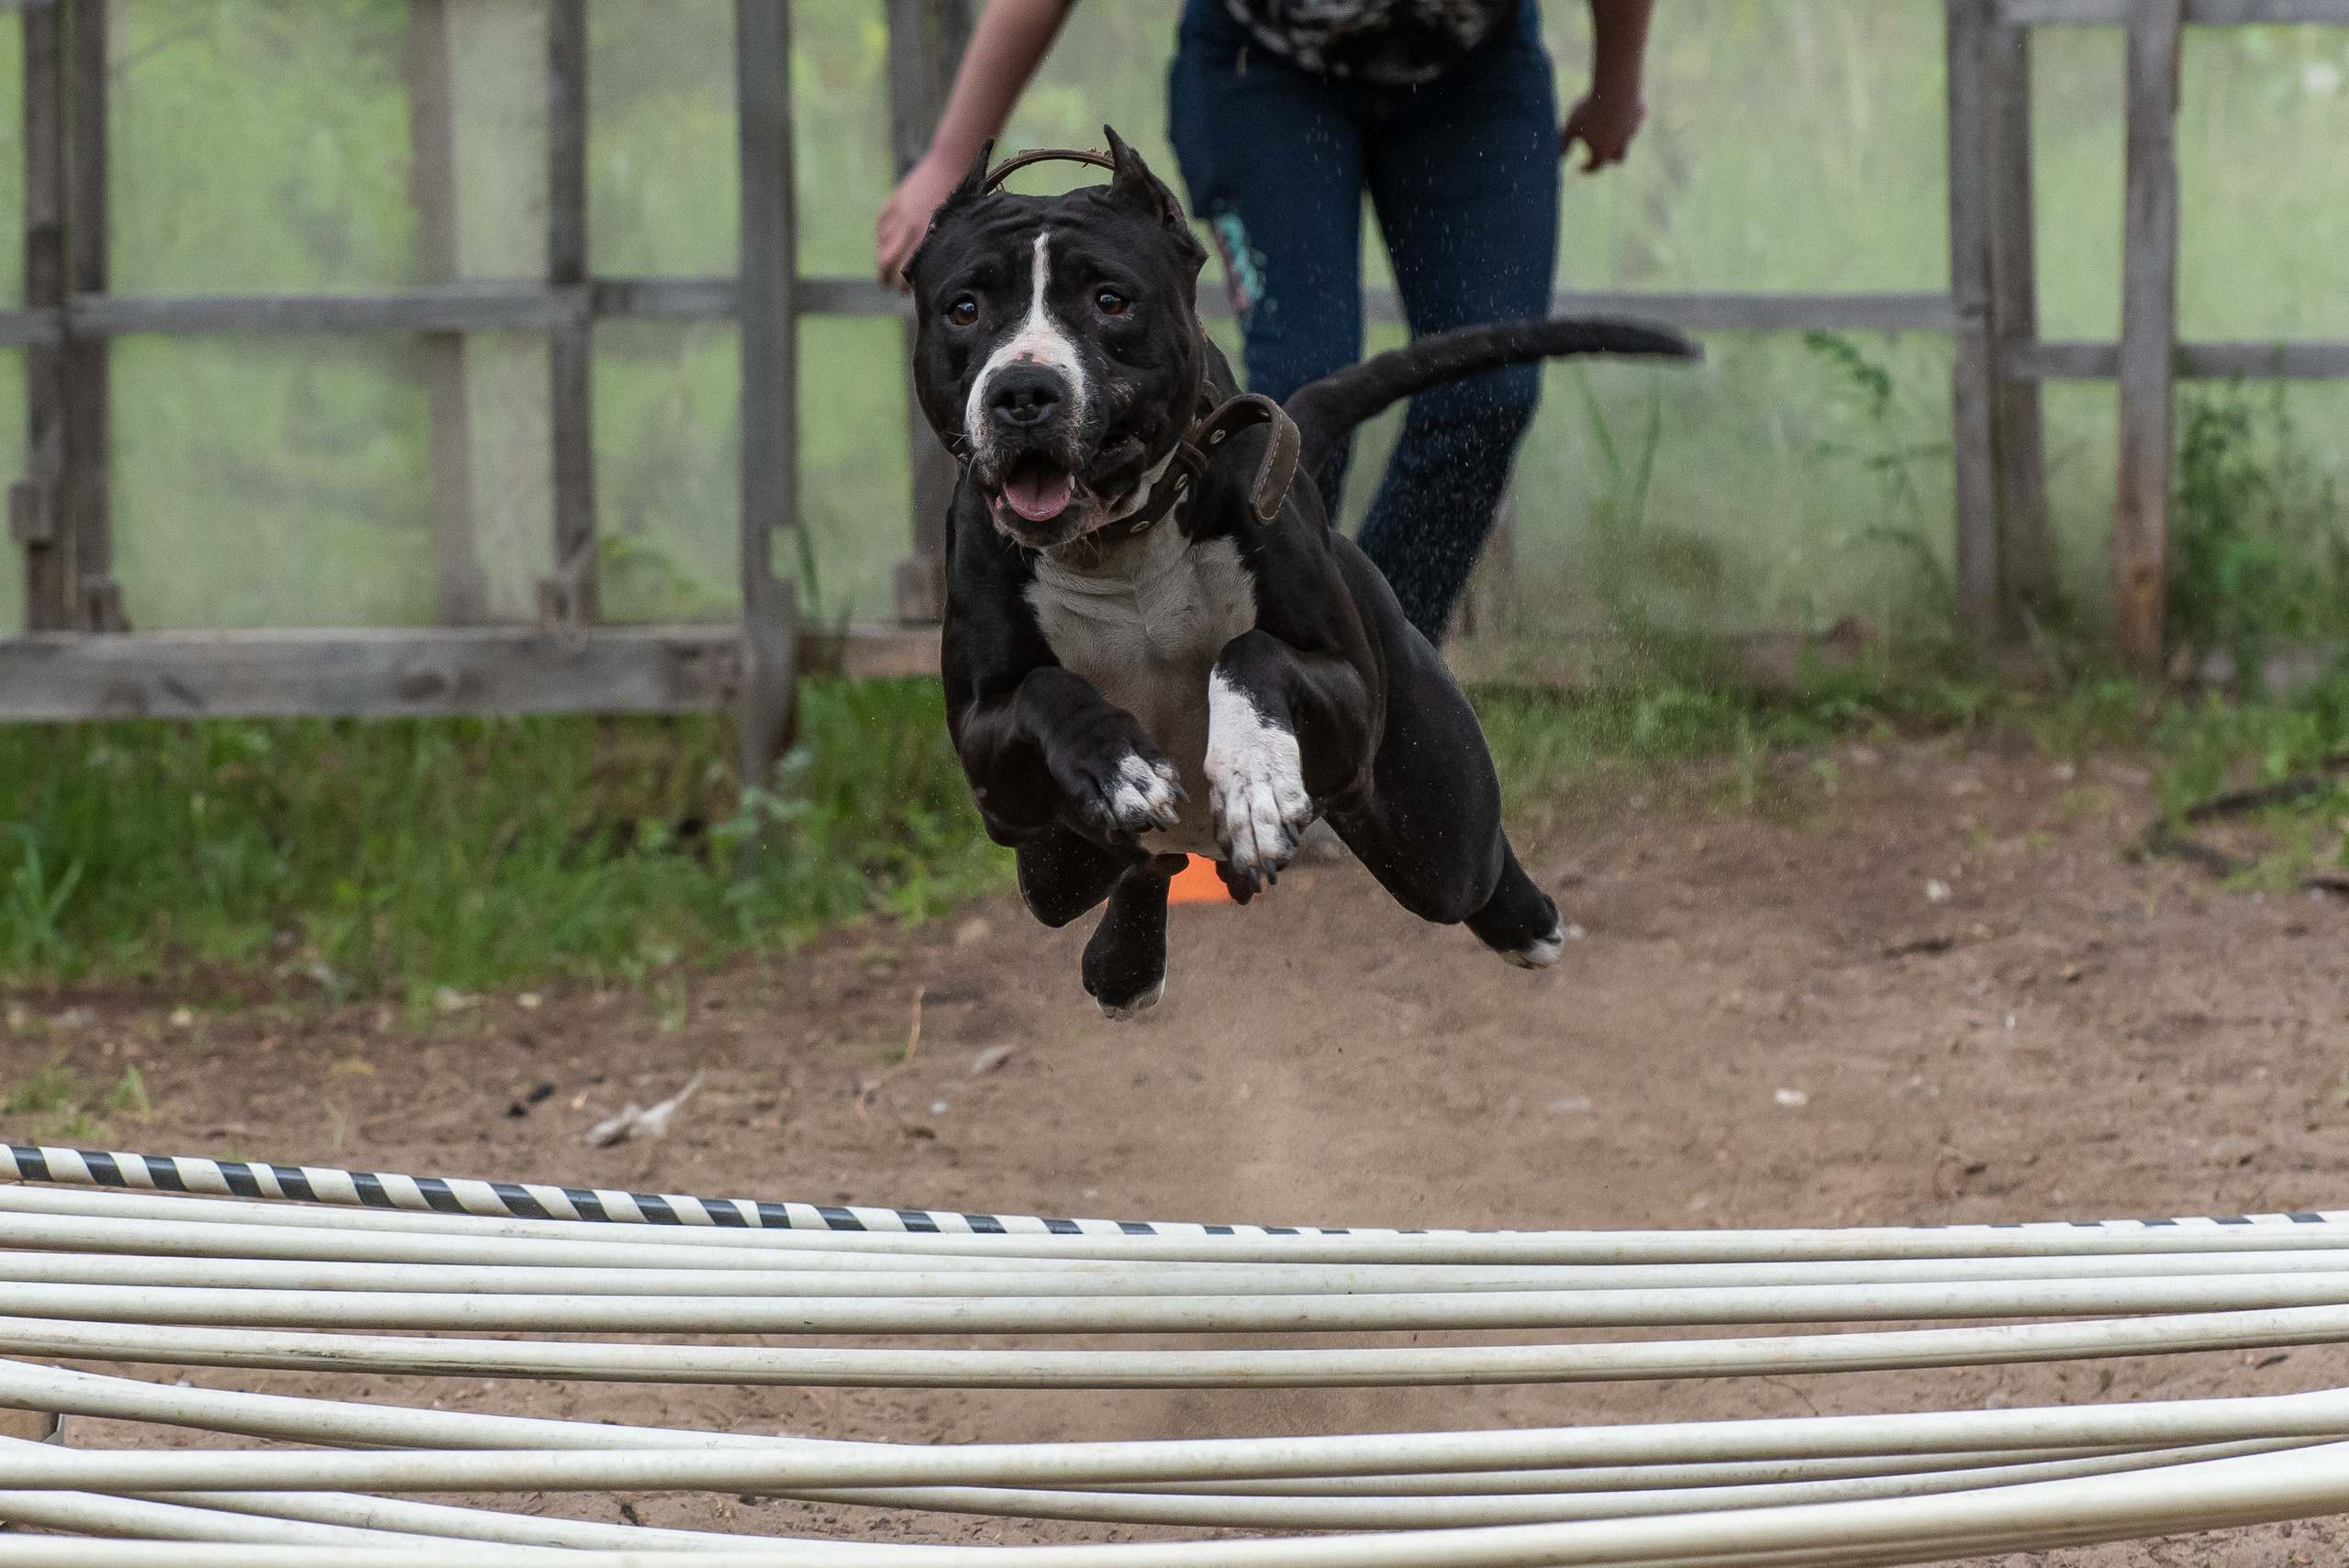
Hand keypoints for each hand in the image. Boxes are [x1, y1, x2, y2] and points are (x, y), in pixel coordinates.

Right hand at [876, 155, 966, 290]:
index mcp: (924, 238)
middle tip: (888, 287)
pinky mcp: (892, 203)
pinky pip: (880, 226)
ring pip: (882, 245)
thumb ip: (938, 248)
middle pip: (887, 261)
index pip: (904, 271)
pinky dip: (880, 238)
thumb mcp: (952, 230)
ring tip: (882, 272)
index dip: (902, 285)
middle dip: (886, 277)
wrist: (950, 164)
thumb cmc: (959, 200)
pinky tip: (883, 245)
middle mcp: (908, 229)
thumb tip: (931, 271)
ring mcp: (897, 215)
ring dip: (880, 261)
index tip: (903, 292)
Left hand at [1561, 84, 1644, 172]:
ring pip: (1627, 139)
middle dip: (1609, 158)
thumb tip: (1558, 157)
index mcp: (1602, 151)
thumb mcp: (1571, 127)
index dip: (1586, 169)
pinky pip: (1635, 119)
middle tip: (1601, 154)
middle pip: (1618, 159)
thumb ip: (1563, 144)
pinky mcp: (1640, 115)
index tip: (1579, 168)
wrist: (1615, 90)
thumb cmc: (1589, 110)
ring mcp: (1632, 131)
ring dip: (1620, 138)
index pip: (1594, 167)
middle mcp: (1620, 145)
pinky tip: (1621, 109)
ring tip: (1611, 130)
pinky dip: (1628, 118)